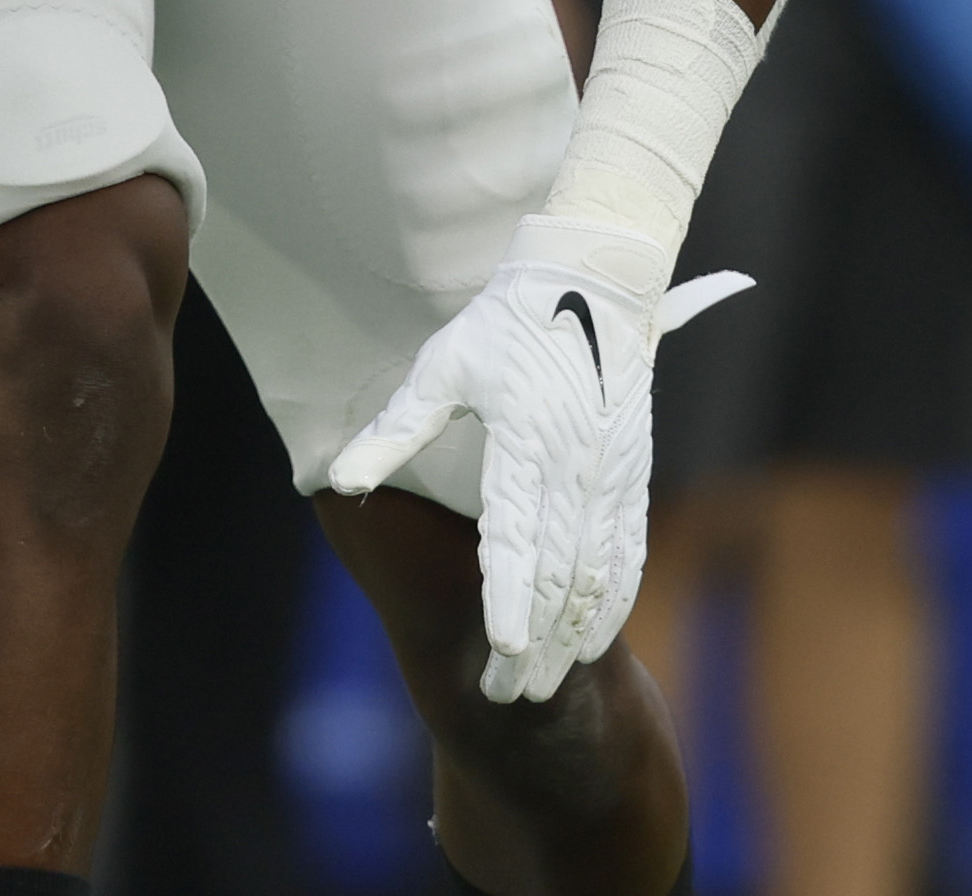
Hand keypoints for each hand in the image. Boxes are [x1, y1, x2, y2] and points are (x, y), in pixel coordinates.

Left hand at [325, 213, 747, 700]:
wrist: (596, 277)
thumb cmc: (508, 318)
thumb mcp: (444, 365)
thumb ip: (396, 429)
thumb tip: (340, 478)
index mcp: (525, 443)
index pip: (516, 540)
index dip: (509, 600)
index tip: (501, 650)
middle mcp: (574, 467)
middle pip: (559, 574)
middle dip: (538, 641)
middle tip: (513, 695)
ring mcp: (610, 472)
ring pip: (598, 571)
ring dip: (575, 632)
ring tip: (549, 681)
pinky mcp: (631, 470)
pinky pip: (627, 548)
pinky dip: (612, 598)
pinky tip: (595, 634)